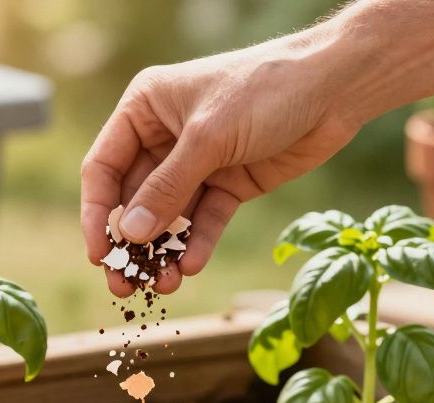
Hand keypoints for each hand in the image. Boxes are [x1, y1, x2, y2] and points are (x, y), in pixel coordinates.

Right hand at [80, 27, 361, 296]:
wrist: (335, 87)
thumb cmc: (265, 89)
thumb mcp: (208, 138)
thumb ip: (167, 188)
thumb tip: (129, 234)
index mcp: (145, 109)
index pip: (105, 167)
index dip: (97, 213)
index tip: (100, 254)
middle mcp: (165, 136)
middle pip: (133, 199)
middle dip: (131, 243)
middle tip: (124, 285)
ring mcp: (198, 162)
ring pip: (169, 217)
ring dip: (164, 252)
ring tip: (164, 285)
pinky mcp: (230, 182)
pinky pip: (205, 220)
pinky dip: (197, 243)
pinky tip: (192, 266)